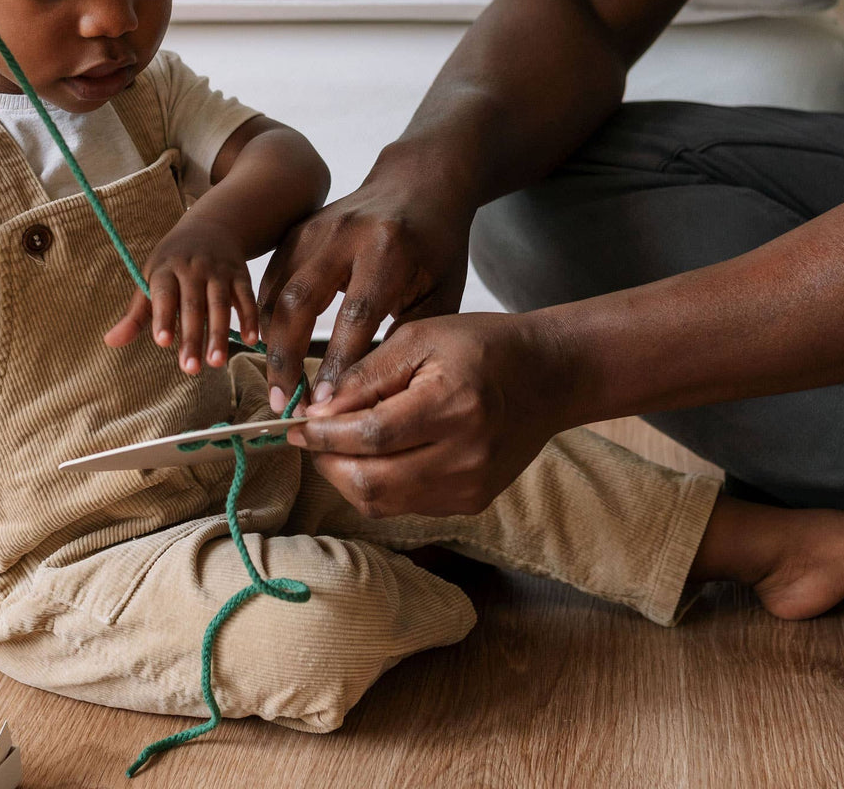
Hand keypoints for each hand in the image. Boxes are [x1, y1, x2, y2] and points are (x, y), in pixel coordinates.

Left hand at [104, 217, 258, 373]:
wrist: (211, 226)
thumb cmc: (172, 262)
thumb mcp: (150, 279)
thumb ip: (135, 314)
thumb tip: (110, 342)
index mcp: (165, 269)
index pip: (164, 295)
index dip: (163, 317)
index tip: (162, 342)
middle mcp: (193, 269)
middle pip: (193, 306)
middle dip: (192, 337)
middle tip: (190, 368)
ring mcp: (218, 271)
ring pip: (220, 304)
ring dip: (219, 334)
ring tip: (216, 362)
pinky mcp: (240, 275)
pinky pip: (246, 297)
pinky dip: (250, 318)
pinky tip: (252, 341)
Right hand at [257, 159, 473, 412]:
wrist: (419, 181)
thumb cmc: (437, 243)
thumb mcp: (442, 290)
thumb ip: (409, 337)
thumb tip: (371, 389)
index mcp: (388, 249)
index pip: (355, 316)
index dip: (338, 365)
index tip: (327, 406)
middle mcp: (344, 235)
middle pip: (299, 303)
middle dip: (286, 358)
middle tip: (287, 403)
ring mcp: (315, 229)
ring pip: (276, 293)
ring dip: (271, 344)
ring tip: (278, 385)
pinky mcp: (297, 231)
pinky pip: (271, 280)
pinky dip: (266, 318)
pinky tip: (272, 349)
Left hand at [287, 312, 568, 517]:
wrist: (549, 376)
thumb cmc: (481, 346)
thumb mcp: (418, 338)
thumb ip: (365, 376)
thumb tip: (316, 411)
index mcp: (453, 407)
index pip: (369, 437)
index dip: (322, 435)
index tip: (294, 424)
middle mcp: (464, 457)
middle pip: (371, 483)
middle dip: (326, 462)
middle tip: (308, 436)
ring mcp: (470, 487)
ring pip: (382, 502)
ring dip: (346, 477)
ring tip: (335, 444)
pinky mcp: (471, 502)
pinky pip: (405, 505)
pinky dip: (377, 484)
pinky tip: (373, 454)